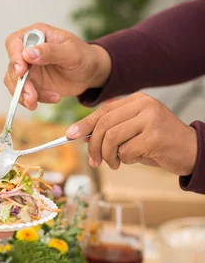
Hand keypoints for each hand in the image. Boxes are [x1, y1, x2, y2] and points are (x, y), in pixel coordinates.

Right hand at [4, 23, 110, 109]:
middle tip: (31, 96)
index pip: (14, 42)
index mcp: (37, 35)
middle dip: (19, 83)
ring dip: (23, 95)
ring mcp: (29, 68)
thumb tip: (28, 53)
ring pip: (14, 81)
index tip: (22, 71)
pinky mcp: (32, 82)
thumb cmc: (84, 56)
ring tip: (35, 103)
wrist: (91, 73)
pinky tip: (54, 98)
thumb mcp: (71, 52)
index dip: (14, 56)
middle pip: (12, 65)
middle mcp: (28, 50)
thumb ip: (51, 51)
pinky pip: (24, 93)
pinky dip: (34, 99)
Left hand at [66, 93, 197, 175]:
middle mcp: (144, 105)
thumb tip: (82, 135)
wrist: (193, 151)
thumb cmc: (159, 143)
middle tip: (95, 161)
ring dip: (108, 156)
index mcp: (137, 100)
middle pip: (104, 124)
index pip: (103, 110)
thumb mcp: (134, 132)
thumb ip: (112, 130)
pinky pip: (125, 151)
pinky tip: (133, 160)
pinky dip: (124, 160)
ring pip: (112, 138)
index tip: (70, 135)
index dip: (85, 124)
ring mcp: (150, 119)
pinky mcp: (154, 136)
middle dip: (94, 146)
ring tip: (114, 163)